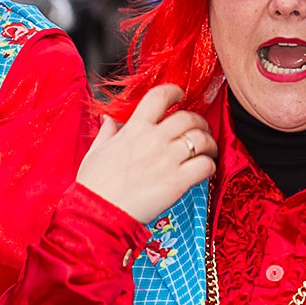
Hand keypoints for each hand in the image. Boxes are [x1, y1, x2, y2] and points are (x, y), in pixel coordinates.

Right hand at [76, 85, 217, 223]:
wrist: (99, 213)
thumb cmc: (95, 186)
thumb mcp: (95, 152)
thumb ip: (107, 133)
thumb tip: (109, 120)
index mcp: (134, 129)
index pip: (159, 97)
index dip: (174, 92)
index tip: (180, 94)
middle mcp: (154, 140)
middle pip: (188, 117)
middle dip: (199, 121)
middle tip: (200, 129)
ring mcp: (167, 159)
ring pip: (201, 139)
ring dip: (209, 143)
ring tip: (208, 150)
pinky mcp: (178, 181)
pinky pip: (205, 165)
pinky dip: (210, 165)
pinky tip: (206, 169)